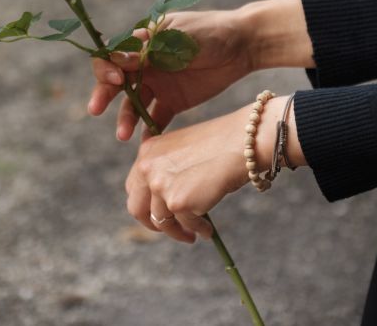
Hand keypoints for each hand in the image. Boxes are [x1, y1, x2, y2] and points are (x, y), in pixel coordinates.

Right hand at [88, 9, 253, 140]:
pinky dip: (148, 132)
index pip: (111, 54)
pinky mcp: (173, 102)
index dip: (106, 67)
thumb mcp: (178, 37)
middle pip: (115, 82)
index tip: (116, 79)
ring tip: (123, 135)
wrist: (242, 47)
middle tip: (96, 109)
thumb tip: (117, 59)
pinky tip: (145, 144)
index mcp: (141, 42)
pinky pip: (155, 119)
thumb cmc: (208, 33)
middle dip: (103, 95)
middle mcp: (144, 64)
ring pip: (133, 104)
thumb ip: (149, 50)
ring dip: (125, 118)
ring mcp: (158, 84)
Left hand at [125, 96, 289, 242]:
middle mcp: (147, 167)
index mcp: (147, 151)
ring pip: (161, 221)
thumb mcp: (182, 149)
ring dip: (178, 231)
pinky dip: (198, 230)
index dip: (146, 204)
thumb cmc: (220, 144)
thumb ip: (167, 168)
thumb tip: (165, 199)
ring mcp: (160, 185)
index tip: (161, 213)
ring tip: (193, 234)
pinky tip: (208, 230)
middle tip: (171, 230)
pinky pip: (186, 225)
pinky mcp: (178, 202)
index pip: (135, 186)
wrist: (242, 143)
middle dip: (153, 224)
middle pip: (137, 208)